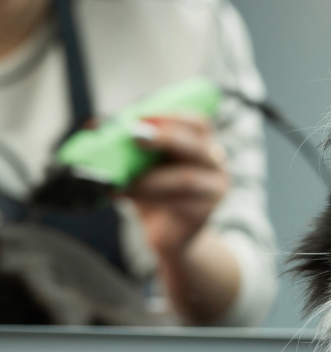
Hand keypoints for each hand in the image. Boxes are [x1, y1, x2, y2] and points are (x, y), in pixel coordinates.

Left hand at [123, 115, 227, 261]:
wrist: (167, 234)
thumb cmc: (154, 193)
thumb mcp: (140, 165)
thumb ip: (125, 146)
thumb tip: (95, 125)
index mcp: (200, 143)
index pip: (197, 123)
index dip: (171, 117)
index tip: (140, 116)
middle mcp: (213, 162)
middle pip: (198, 145)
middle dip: (166, 137)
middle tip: (134, 136)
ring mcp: (214, 188)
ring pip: (186, 178)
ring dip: (149, 178)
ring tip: (122, 181)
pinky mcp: (204, 212)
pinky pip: (177, 202)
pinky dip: (148, 197)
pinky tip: (124, 195)